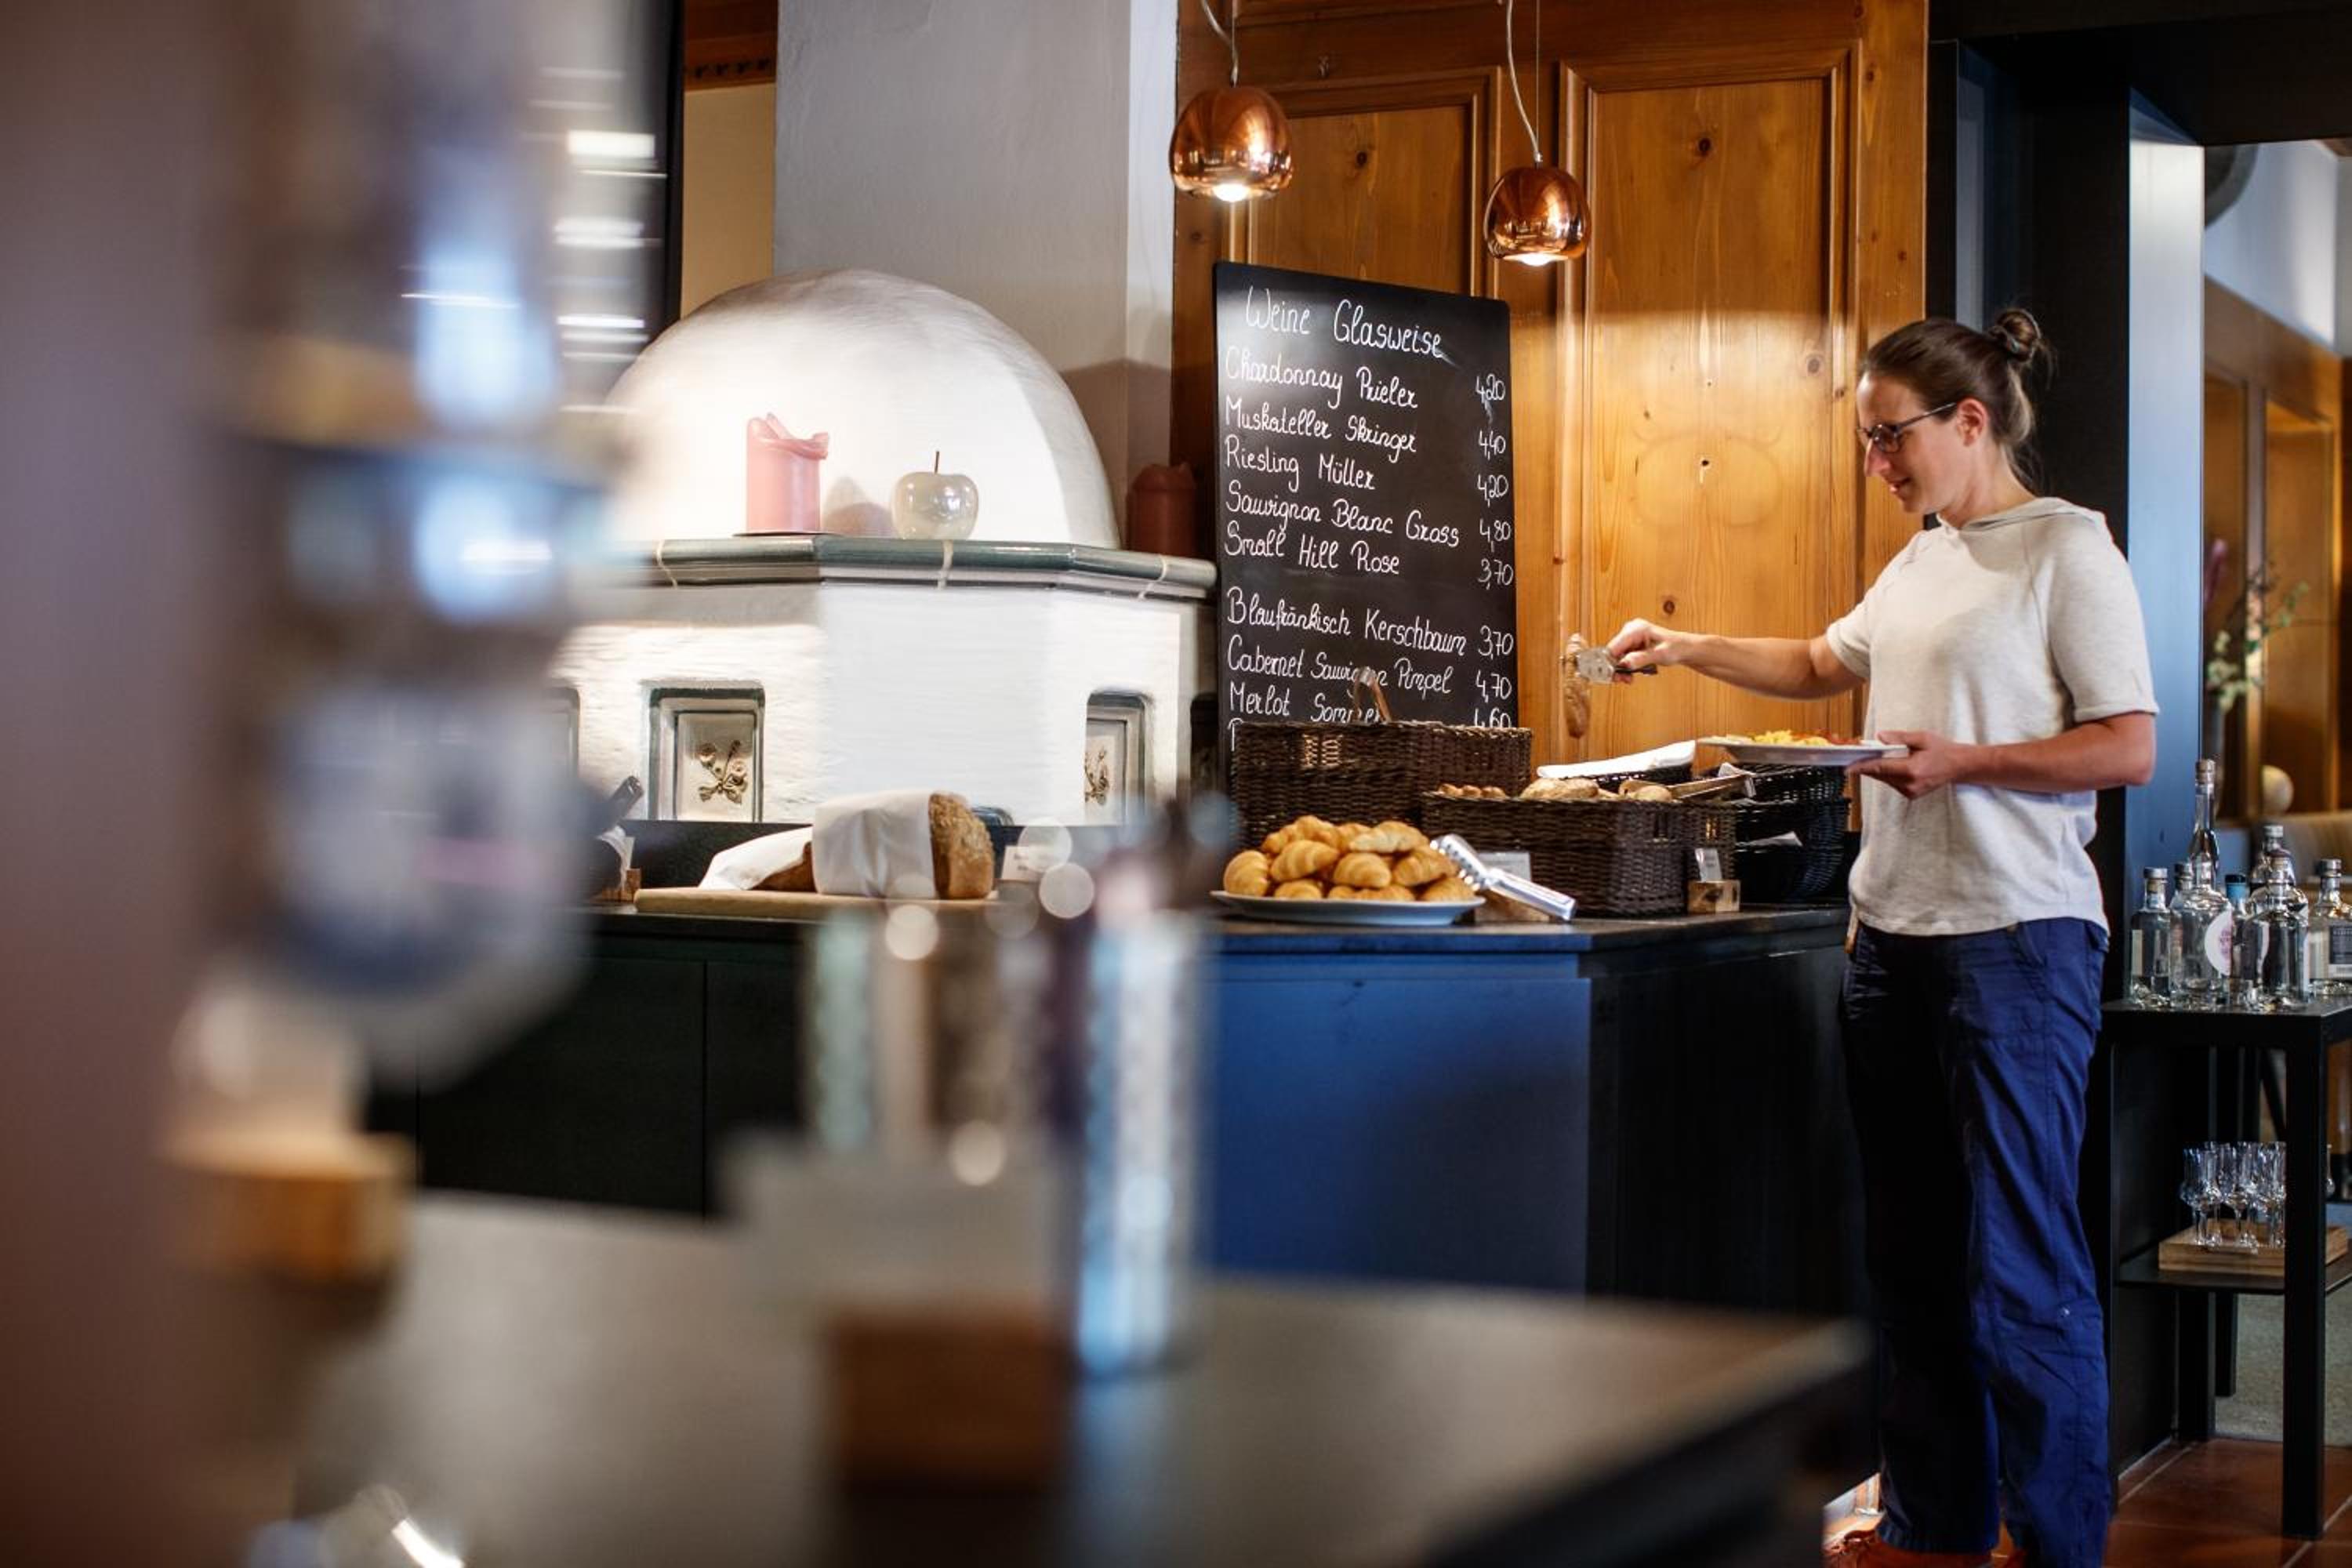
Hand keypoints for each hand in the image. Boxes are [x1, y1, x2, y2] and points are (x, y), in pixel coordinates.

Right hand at [1604, 618, 1692, 678]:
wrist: (1683, 649)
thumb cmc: (1676, 647)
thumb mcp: (1660, 654)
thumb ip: (1642, 658)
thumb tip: (1625, 663)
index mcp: (1636, 629)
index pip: (1613, 647)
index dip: (1611, 662)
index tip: (1616, 675)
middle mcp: (1630, 630)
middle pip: (1613, 652)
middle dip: (1617, 668)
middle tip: (1625, 679)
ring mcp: (1630, 637)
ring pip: (1616, 656)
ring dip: (1621, 669)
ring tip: (1629, 678)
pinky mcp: (1631, 643)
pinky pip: (1622, 657)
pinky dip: (1626, 667)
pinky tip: (1632, 672)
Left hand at [1851, 729, 1976, 798]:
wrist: (1959, 766)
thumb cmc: (1942, 750)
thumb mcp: (1921, 738)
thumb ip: (1899, 738)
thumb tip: (1880, 737)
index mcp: (1912, 769)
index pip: (1880, 768)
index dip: (1862, 767)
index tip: (1848, 767)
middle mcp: (1910, 784)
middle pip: (1880, 775)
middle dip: (1867, 766)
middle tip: (1855, 757)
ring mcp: (1911, 792)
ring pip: (1885, 780)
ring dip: (1878, 771)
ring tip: (1872, 759)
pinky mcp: (1911, 795)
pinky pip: (1893, 784)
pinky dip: (1888, 775)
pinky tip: (1891, 766)